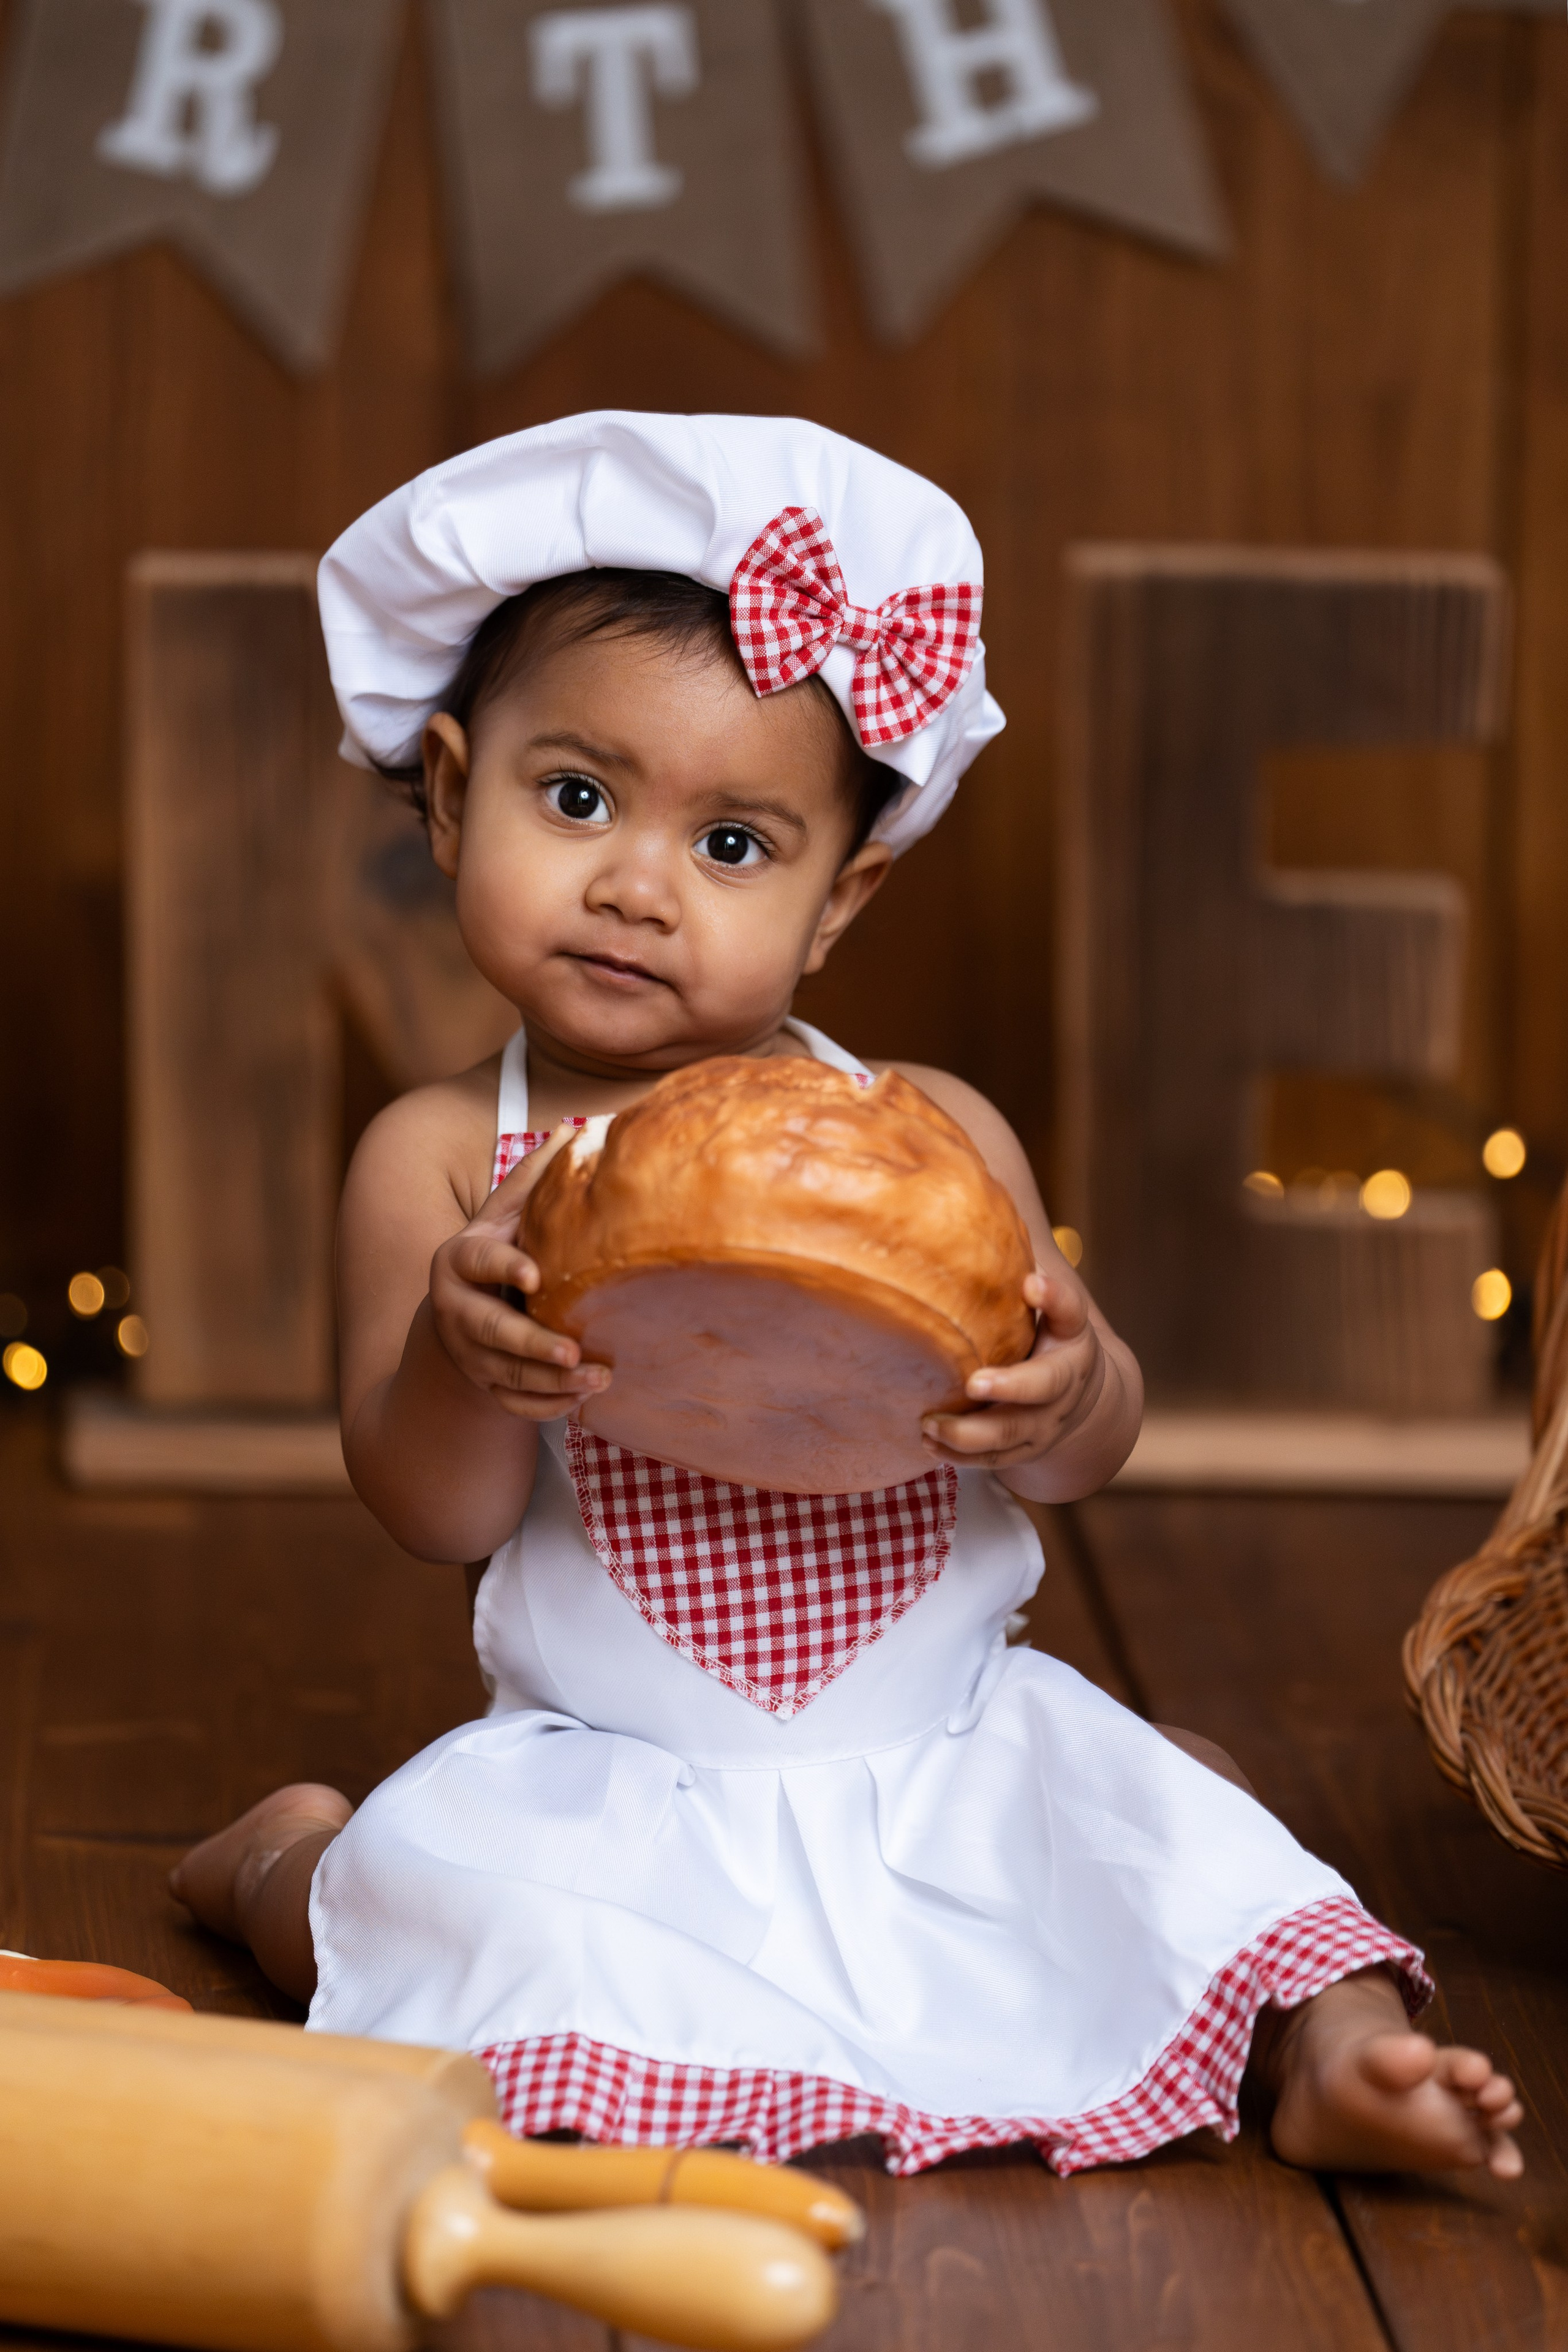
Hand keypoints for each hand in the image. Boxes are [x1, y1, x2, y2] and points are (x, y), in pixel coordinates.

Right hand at [427, 1131, 609, 1421]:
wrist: (463, 1309)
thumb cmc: (496, 1252)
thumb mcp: (505, 1214)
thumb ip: (532, 1178)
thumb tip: (574, 1128)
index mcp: (458, 1260)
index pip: (477, 1262)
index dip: (504, 1268)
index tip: (537, 1276)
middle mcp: (456, 1310)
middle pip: (490, 1331)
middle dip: (531, 1344)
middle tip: (572, 1350)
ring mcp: (469, 1354)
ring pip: (505, 1375)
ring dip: (551, 1382)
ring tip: (600, 1377)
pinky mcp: (485, 1385)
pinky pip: (513, 1405)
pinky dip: (547, 1407)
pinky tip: (583, 1401)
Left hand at [921, 1269, 1104, 1472]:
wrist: (1084, 1403)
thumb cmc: (1044, 1335)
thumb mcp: (1045, 1305)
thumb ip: (1016, 1268)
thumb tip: (968, 1189)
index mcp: (1071, 1337)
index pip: (1070, 1312)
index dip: (1054, 1296)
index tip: (1031, 1280)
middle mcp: (1064, 1382)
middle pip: (1044, 1388)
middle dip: (1011, 1387)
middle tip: (974, 1382)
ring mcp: (1046, 1422)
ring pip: (1013, 1434)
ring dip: (970, 1433)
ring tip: (928, 1424)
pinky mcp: (1024, 1451)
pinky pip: (994, 1461)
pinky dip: (960, 1457)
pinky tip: (927, 1443)